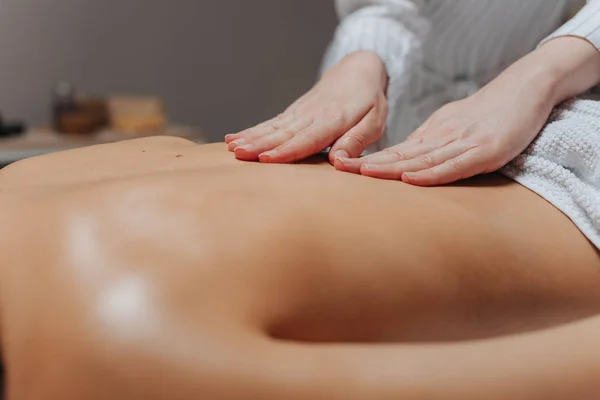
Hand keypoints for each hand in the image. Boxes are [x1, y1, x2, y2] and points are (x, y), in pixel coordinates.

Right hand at [225, 51, 388, 163]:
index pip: (308, 138)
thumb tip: (338, 161)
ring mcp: (299, 112)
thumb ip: (356, 140)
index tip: (267, 158)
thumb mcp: (374, 121)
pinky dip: (252, 130)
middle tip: (239, 155)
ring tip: (231, 147)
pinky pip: (270, 123)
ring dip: (251, 137)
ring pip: (272, 127)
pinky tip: (234, 138)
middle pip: (283, 132)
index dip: (287, 150)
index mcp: (334, 119)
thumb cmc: (369, 101)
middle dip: (260, 144)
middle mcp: (312, 114)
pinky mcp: (292, 112)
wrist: (357, 70)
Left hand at [336, 62, 556, 185]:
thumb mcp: (451, 127)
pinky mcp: (485, 149)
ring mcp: (463, 142)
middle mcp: (442, 137)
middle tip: (339, 168)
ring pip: (421, 158)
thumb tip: (404, 164)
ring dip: (392, 168)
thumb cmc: (487, 112)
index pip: (394, 151)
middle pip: (401, 154)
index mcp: (432, 134)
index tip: (340, 166)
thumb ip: (428, 145)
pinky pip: (454, 164)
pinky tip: (410, 179)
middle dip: (369, 164)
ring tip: (364, 173)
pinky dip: (431, 173)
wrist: (525, 88)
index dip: (368, 160)